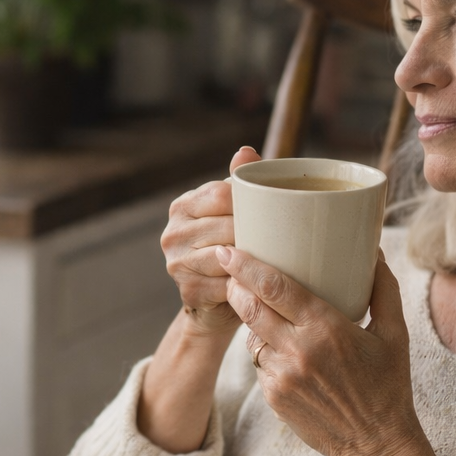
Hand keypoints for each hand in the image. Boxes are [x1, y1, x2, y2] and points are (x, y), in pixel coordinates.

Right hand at [161, 146, 260, 337]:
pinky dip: (247, 285)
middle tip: (282, 239)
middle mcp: (173, 233)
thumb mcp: (236, 214)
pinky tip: (259, 284)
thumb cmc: (234, 249)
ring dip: (253, 260)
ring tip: (275, 260)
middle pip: (227, 225)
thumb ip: (241, 183)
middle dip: (255, 234)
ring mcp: (176, 263)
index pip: (222, 194)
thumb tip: (246, 151)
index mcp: (183, 206)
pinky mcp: (188, 291)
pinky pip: (227, 285)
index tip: (274, 212)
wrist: (219, 304)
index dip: (251, 204)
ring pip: (227, 256)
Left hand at [219, 245, 438, 455]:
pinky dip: (265, 351)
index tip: (229, 250)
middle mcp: (299, 351)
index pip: (275, 288)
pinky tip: (281, 349)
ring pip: (251, 335)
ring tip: (259, 307)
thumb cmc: (389, 385)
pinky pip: (258, 363)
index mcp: (328, 329)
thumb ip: (383, 289)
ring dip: (250, 318)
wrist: (375, 445)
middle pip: (250, 307)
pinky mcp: (273, 397)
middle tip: (230, 268)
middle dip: (235, 285)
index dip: (246, 265)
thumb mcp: (395, 334)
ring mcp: (282, 376)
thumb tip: (372, 251)